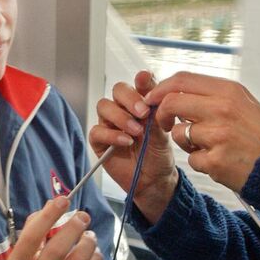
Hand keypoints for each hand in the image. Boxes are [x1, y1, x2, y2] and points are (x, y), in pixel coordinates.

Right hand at [1, 198, 101, 259]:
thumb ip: (34, 230)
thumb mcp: (22, 257)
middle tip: (83, 216)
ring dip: (88, 242)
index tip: (63, 200)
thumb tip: (52, 203)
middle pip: (58, 249)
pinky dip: (96, 258)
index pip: (32, 237)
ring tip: (89, 236)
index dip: (48, 215)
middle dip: (75, 227)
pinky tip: (93, 254)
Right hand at [89, 71, 178, 223]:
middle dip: (130, 98)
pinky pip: (97, 131)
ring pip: (104, 106)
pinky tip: (125, 141)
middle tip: (143, 112)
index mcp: (141, 103)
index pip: (139, 84)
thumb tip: (154, 96)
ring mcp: (110, 123)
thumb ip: (156, 114)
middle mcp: (124, 109)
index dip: (141, 80)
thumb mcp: (162, 133)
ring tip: (136, 131)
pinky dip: (112, 135)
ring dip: (121, 117)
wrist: (153, 180)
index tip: (145, 79)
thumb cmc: (158, 155)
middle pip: (118, 90)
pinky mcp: (99, 140)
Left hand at [144, 72, 259, 191]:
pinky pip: (191, 159)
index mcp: (229, 91)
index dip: (161, 88)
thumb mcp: (241, 103)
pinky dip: (200, 161)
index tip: (152, 97)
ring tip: (208, 145)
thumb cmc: (259, 134)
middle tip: (164, 123)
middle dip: (161, 114)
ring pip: (178, 133)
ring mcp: (218, 135)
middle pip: (171, 103)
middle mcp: (223, 109)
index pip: (182, 80)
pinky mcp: (215, 160)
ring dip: (185, 141)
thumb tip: (175, 90)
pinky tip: (219, 160)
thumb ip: (211, 94)